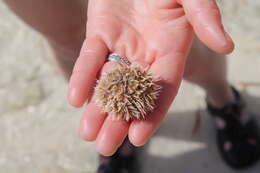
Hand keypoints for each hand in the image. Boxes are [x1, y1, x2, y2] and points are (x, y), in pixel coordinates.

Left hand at [68, 0, 233, 155]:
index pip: (163, 89)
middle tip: (105, 146)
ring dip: (98, 108)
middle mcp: (146, 54)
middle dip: (119, 120)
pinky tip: (75, 99)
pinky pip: (90, 58)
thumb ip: (205, 17)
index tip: (137, 137)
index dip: (151, 114)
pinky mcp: (99, 33)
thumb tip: (226, 45)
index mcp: (171, 50)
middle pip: (132, 93)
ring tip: (88, 133)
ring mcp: (121, 45)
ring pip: (109, 82)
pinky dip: (82, 77)